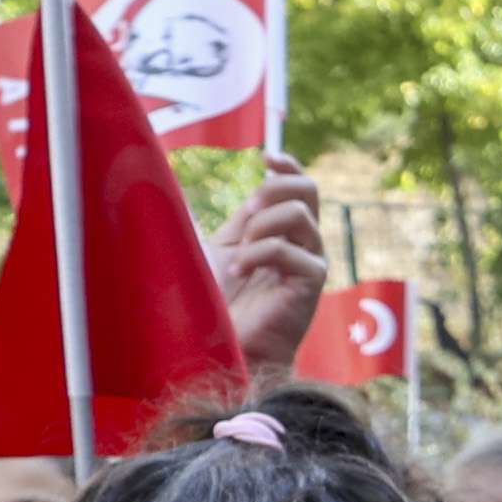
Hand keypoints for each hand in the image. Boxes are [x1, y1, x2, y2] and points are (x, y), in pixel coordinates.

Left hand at [216, 158, 329, 379]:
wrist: (224, 345)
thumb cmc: (214, 302)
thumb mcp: (213, 247)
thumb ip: (225, 218)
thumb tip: (189, 179)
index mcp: (280, 230)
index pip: (298, 185)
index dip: (288, 165)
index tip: (266, 157)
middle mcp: (302, 242)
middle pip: (309, 190)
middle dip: (272, 190)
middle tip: (244, 214)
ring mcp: (311, 261)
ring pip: (299, 214)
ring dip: (260, 226)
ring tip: (238, 255)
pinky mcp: (312, 282)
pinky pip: (290, 249)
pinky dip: (258, 254)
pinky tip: (238, 272)